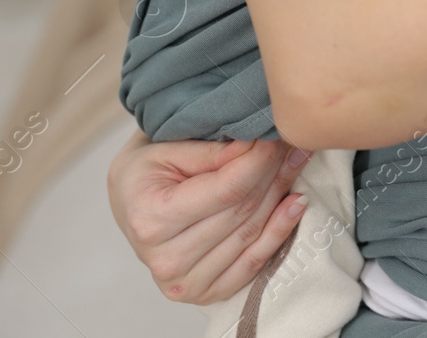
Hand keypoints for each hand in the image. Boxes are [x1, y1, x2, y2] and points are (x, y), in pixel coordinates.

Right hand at [106, 130, 312, 303]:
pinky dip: (280, 231)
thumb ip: (215, 151)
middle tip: (294, 143)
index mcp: (151, 220)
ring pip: (253, 232)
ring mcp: (185, 283)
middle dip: (275, 172)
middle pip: (244, 211)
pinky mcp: (205, 293)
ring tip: (297, 161)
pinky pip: (254, 262)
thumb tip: (263, 143)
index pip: (228, 189)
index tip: (279, 135)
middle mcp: (166, 259)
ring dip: (282, 194)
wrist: (129, 202)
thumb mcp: (168, 148)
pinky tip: (297, 203)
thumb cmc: (147, 170)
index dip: (261, 160)